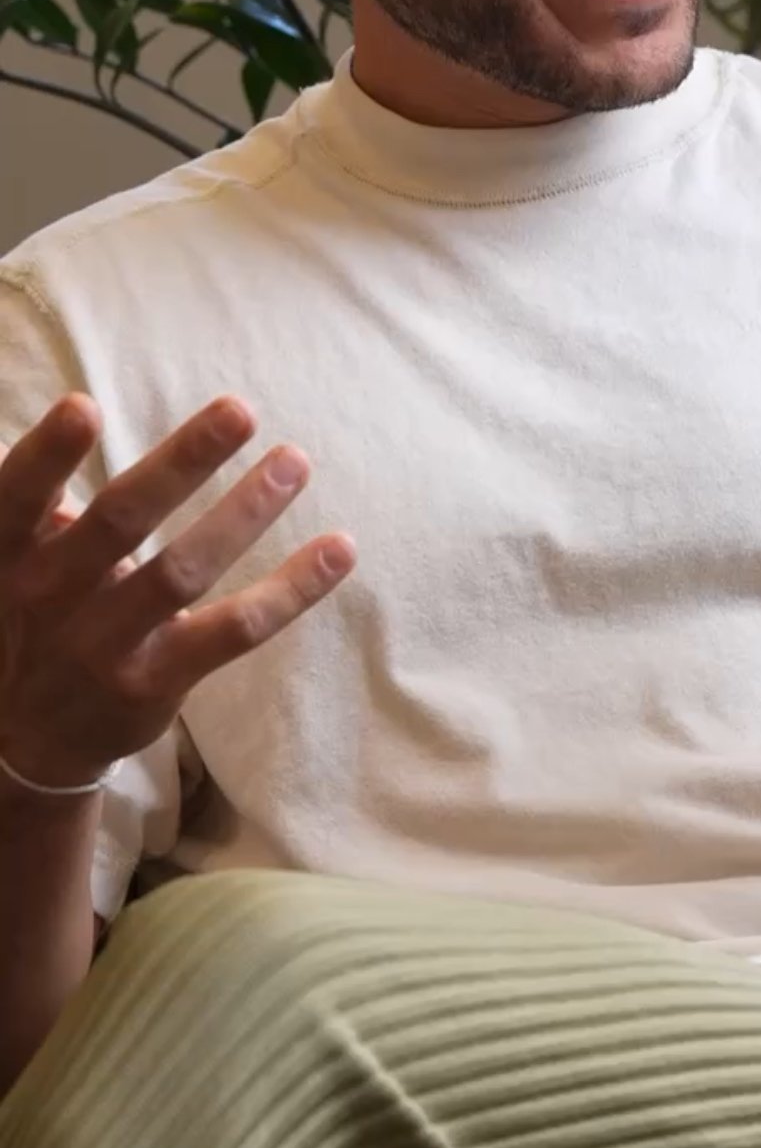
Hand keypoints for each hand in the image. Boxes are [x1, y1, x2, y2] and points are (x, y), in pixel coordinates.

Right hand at [0, 394, 355, 792]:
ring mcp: (106, 642)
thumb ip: (35, 502)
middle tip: (239, 410)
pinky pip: (234, 629)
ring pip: (183, 570)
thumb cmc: (26, 613)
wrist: (21, 740)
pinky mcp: (156, 679)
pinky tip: (339, 549)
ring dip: (245, 512)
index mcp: (10, 551)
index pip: (19, 495)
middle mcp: (51, 595)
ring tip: (294, 461)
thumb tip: (71, 420)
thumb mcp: (7, 559)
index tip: (85, 407)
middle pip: (122, 518)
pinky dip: (291, 590)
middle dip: (183, 461)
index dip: (50, 454)